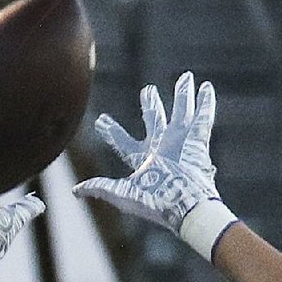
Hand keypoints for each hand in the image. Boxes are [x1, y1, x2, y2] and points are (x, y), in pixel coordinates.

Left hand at [72, 72, 221, 233]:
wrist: (182, 205)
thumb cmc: (153, 203)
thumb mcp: (121, 194)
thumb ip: (100, 188)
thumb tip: (75, 191)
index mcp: (143, 161)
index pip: (123, 143)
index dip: (112, 132)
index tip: (100, 121)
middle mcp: (161, 149)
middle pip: (155, 121)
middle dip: (151, 105)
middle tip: (147, 90)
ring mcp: (180, 143)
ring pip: (181, 112)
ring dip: (183, 96)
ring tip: (185, 77)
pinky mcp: (197, 141)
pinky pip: (203, 117)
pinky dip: (205, 103)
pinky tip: (206, 87)